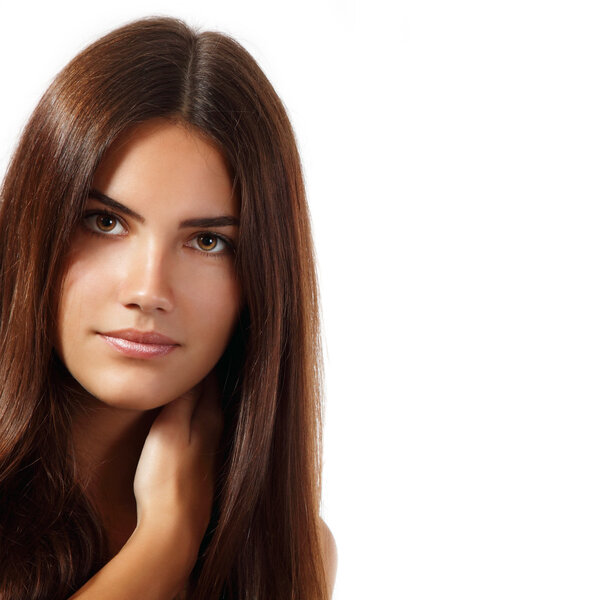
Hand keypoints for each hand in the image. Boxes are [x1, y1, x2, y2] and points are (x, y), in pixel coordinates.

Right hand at [133, 371, 223, 568]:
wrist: (173, 529)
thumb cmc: (166, 477)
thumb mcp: (170, 429)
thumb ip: (183, 398)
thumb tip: (195, 367)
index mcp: (210, 419)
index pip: (209, 381)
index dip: (200, 365)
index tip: (195, 347)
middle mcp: (215, 434)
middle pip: (211, 398)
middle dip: (201, 380)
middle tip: (188, 361)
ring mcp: (209, 456)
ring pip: (207, 418)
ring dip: (198, 402)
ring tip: (187, 388)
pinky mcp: (200, 473)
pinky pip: (201, 437)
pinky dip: (194, 424)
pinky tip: (186, 428)